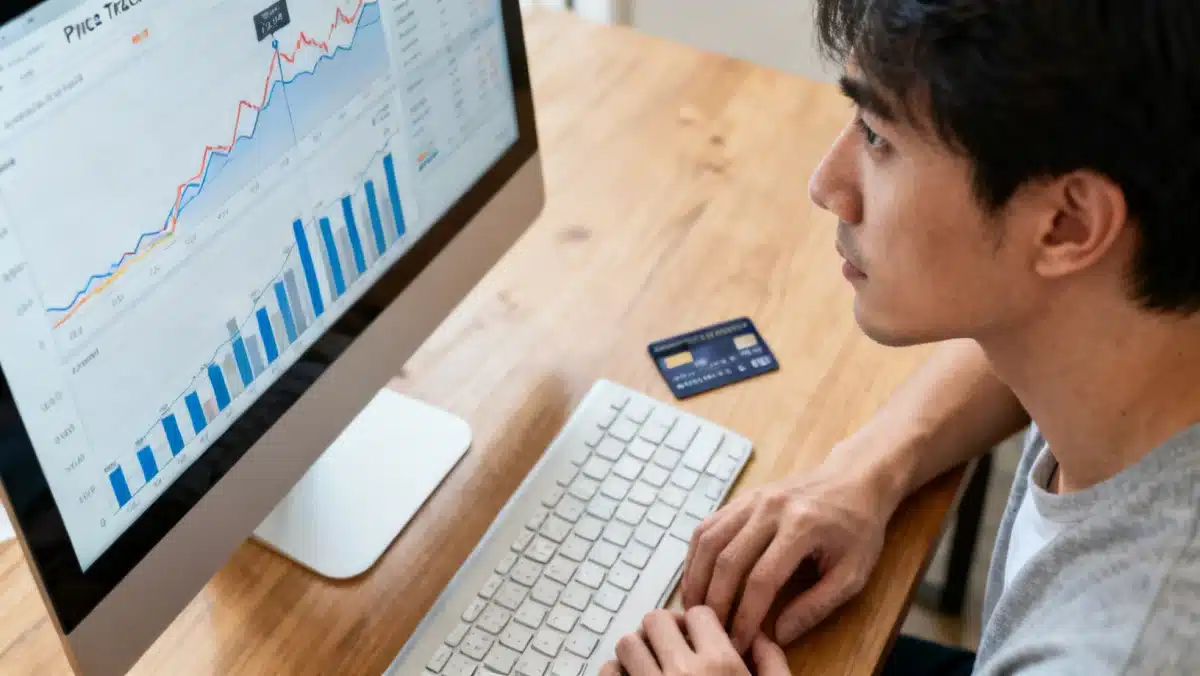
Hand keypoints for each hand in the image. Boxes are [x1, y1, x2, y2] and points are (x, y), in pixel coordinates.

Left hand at [598, 607, 790, 675]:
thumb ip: (773, 664)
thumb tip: (762, 634)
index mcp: (722, 666)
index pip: (700, 613)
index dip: (702, 623)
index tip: (702, 639)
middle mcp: (684, 674)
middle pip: (657, 619)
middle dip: (667, 631)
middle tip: (676, 648)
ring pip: (629, 643)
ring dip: (641, 651)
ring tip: (655, 665)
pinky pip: (609, 672)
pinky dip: (619, 673)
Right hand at [680, 449, 897, 652]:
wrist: (854, 479)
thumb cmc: (858, 528)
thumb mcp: (853, 574)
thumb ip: (817, 606)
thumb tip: (779, 635)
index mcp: (802, 527)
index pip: (761, 579)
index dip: (746, 616)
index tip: (739, 643)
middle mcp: (771, 508)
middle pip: (728, 560)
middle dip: (714, 602)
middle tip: (710, 631)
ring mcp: (753, 499)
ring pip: (709, 540)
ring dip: (696, 578)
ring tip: (693, 609)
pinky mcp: (743, 498)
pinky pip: (708, 526)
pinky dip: (696, 556)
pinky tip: (696, 578)